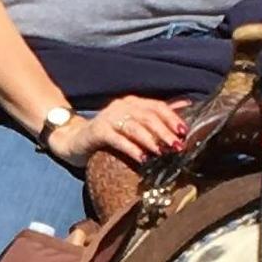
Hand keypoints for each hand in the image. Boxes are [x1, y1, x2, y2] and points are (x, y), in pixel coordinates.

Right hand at [53, 92, 190, 167]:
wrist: (74, 140)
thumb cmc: (108, 134)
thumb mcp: (133, 123)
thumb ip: (156, 115)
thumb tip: (186, 105)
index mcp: (132, 102)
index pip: (157, 106)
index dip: (172, 118)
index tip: (184, 132)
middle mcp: (121, 106)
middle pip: (147, 116)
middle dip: (164, 131)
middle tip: (177, 145)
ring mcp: (108, 117)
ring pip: (134, 127)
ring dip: (150, 140)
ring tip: (162, 152)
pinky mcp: (98, 131)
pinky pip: (117, 139)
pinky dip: (131, 148)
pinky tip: (142, 158)